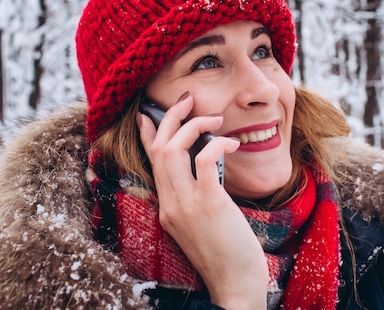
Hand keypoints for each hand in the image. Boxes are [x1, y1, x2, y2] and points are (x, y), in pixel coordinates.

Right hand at [137, 93, 267, 309]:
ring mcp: (186, 203)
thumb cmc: (226, 254)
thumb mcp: (201, 224)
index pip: (152, 163)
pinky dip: (216, 143)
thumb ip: (195, 199)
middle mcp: (170, 203)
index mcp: (167, 208)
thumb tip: (204, 169)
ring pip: (173, 148)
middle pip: (159, 148)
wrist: (235, 284)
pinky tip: (232, 143)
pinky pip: (203, 158)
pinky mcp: (208, 202)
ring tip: (213, 117)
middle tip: (188, 100)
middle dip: (170, 118)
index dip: (148, 135)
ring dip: (192, 125)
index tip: (149, 114)